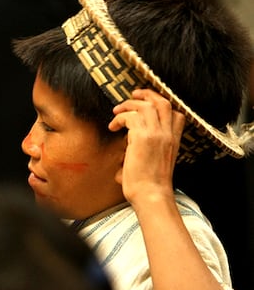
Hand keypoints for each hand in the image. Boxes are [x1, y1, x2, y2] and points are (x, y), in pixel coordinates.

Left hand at [109, 89, 184, 205]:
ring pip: (146, 106)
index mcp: (174, 140)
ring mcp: (157, 134)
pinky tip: (113, 127)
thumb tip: (128, 142)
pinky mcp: (143, 138)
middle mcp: (168, 134)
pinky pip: (130, 116)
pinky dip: (119, 118)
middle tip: (132, 95)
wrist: (151, 195)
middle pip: (163, 103)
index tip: (147, 104)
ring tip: (116, 111)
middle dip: (147, 94)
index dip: (161, 105)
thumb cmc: (149, 184)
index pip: (177, 114)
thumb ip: (147, 147)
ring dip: (129, 105)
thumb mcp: (154, 162)